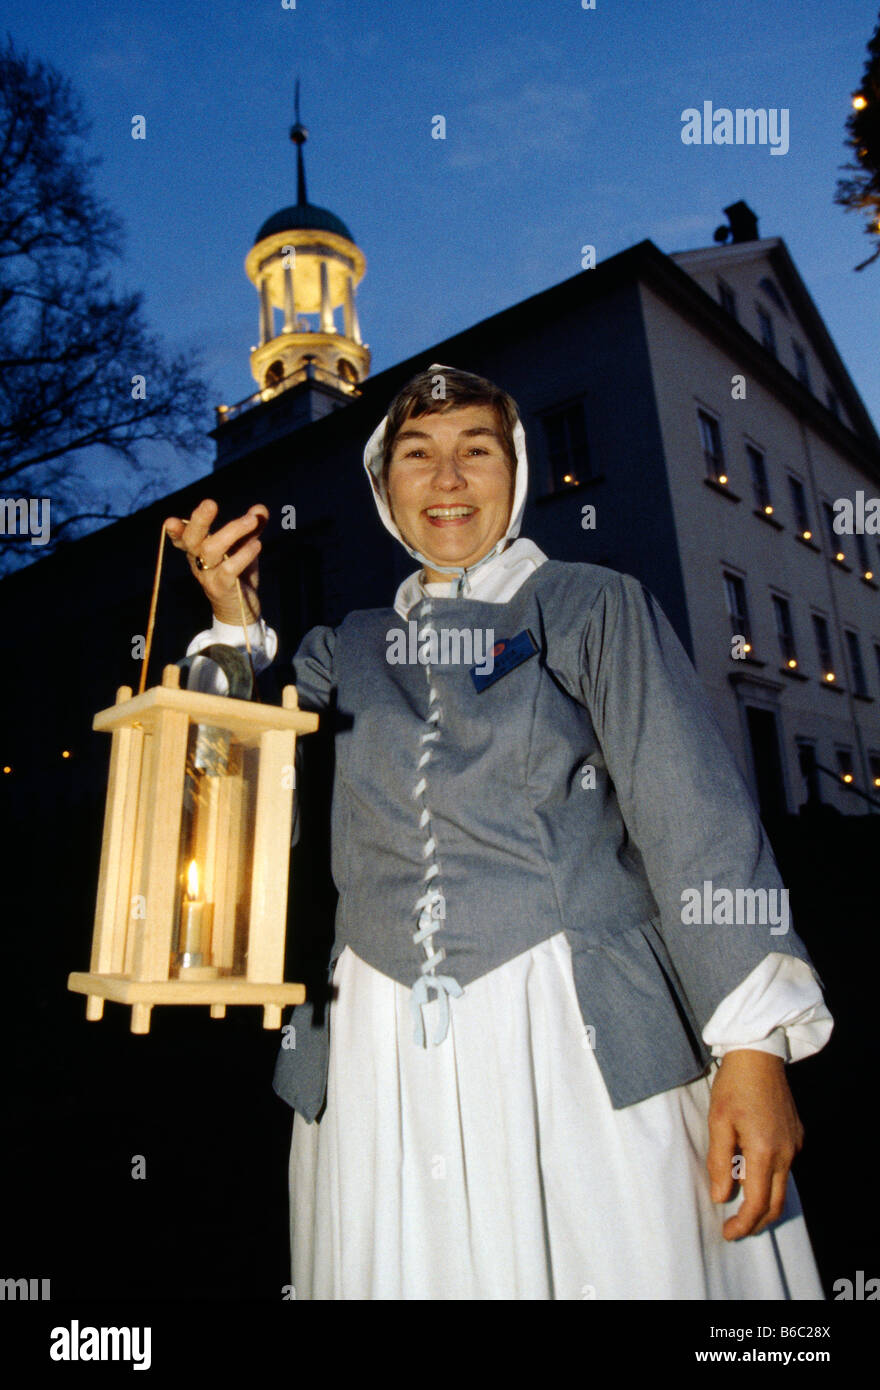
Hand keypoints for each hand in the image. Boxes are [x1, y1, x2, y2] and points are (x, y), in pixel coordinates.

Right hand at [165, 498, 267, 625]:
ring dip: (232, 531)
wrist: (240, 610)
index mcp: (198, 550)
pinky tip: (257, 545)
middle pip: (191, 540)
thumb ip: (251, 528)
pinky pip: (229, 569)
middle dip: (199, 521)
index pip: (182, 538)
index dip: (176, 530)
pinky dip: (244, 555)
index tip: (170, 521)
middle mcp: (198, 562)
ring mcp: (208, 576)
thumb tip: (261, 508)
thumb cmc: (238, 574)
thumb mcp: (243, 548)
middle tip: (210, 503)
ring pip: (211, 550)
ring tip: (252, 521)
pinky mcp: (221, 588)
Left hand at [706, 1049, 803, 1239]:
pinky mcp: (796, 1135)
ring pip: (781, 1186)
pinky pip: (784, 1167)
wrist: (759, 1055)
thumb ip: (719, 1162)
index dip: (743, 1223)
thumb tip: (721, 1197)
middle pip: (776, 1203)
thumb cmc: (734, 1085)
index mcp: (764, 1151)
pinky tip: (750, 1174)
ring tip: (739, 1205)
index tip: (728, 1232)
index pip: (758, 1202)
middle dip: (756, 1222)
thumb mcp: (718, 1122)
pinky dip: (768, 1179)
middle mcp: (786, 1152)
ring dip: (763, 1200)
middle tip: (734, 1229)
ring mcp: (794, 1144)